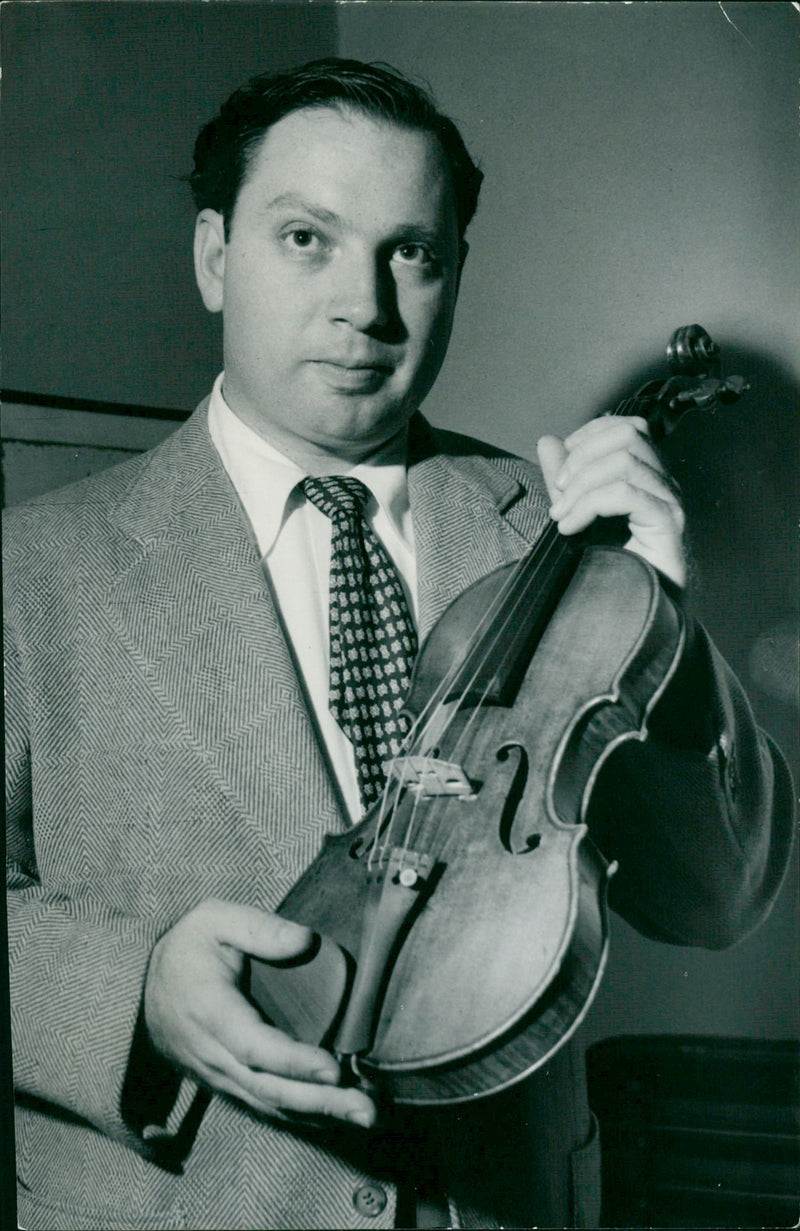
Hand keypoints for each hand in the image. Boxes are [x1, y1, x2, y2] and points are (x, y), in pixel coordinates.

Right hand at [143, 898, 375, 1128]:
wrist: (139, 989)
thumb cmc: (186, 949)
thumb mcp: (215, 919)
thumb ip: (259, 928)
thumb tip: (305, 940)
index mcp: (211, 1011)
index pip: (256, 1047)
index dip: (294, 1062)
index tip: (333, 1069)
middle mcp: (213, 1054)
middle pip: (269, 1088)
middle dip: (321, 1102)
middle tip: (367, 1109)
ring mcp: (217, 1075)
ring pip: (269, 1104)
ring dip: (318, 1114)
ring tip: (364, 1116)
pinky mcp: (224, 1084)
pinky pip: (262, 1107)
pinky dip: (299, 1116)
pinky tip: (333, 1118)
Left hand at [537, 416, 686, 587]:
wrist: (636, 612)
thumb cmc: (611, 566)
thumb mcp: (577, 512)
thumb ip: (564, 478)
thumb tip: (548, 441)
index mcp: (646, 475)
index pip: (626, 428)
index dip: (589, 435)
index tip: (561, 464)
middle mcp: (664, 483)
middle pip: (627, 435)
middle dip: (581, 457)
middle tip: (558, 492)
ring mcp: (669, 502)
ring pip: (624, 461)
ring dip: (581, 486)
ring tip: (561, 516)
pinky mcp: (667, 524)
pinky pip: (626, 494)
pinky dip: (590, 505)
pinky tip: (572, 528)